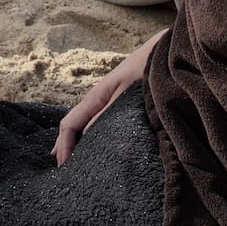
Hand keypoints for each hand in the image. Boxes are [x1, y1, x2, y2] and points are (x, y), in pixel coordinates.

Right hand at [52, 30, 165, 165]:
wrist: (163, 53)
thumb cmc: (146, 71)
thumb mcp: (127, 95)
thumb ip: (107, 114)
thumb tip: (85, 135)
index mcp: (94, 97)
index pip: (69, 124)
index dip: (63, 145)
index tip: (64, 167)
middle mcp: (96, 99)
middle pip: (72, 124)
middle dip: (64, 146)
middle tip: (63, 172)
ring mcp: (105, 100)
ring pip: (81, 123)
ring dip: (74, 142)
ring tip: (69, 162)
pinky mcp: (117, 102)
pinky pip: (94, 121)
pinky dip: (86, 135)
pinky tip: (89, 144)